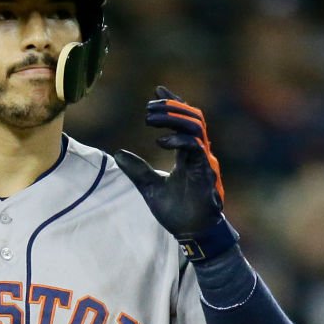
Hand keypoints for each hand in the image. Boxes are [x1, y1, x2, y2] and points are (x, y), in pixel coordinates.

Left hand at [114, 85, 237, 260]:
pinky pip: (196, 147)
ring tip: (150, 118)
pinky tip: (160, 142)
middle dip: (171, 107)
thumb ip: (137, 169)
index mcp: (188, 154)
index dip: (174, 102)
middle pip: (192, 116)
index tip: (157, 90)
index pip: (185, 120)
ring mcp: (204, 161)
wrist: (192, 233)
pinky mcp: (205, 172)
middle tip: (149, 107)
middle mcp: (199, 153)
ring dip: (173, 118)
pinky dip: (178, 140)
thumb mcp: (150, 187)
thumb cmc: (177, 212)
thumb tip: (117, 154)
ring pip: (196, 126)